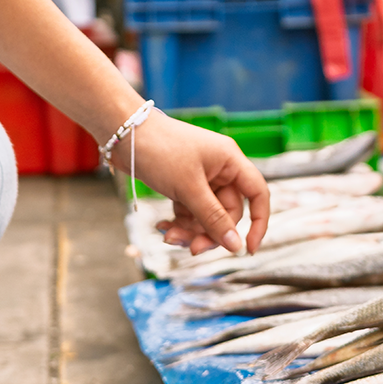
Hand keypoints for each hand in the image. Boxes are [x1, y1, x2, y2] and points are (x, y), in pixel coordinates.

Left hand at [119, 113, 269, 255]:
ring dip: (190, 230)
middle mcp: (219, 169)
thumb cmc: (160, 150)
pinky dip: (178, 221)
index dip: (258, 222)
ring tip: (168, 236)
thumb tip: (236, 246)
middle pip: (227, 212)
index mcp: (230, 161)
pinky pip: (189, 211)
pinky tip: (162, 226)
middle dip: (209, 232)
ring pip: (206, 216)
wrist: (124, 133)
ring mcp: (200, 177)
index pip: (258, 194)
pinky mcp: (182, 184)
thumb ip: (213, 218)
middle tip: (192, 249)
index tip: (247, 250)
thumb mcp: (188, 188)